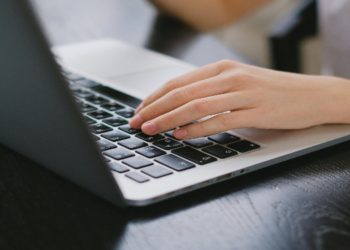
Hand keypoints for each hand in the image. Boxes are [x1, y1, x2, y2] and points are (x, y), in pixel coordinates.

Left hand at [130, 60, 349, 139]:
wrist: (312, 94)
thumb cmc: (271, 91)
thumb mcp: (238, 82)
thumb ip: (210, 90)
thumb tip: (178, 106)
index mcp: (222, 69)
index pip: (178, 82)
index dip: (155, 97)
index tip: (139, 110)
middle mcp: (230, 78)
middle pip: (182, 93)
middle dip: (154, 109)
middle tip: (136, 122)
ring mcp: (243, 94)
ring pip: (196, 106)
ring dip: (168, 119)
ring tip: (150, 129)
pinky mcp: (256, 112)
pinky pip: (220, 120)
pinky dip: (197, 129)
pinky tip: (180, 135)